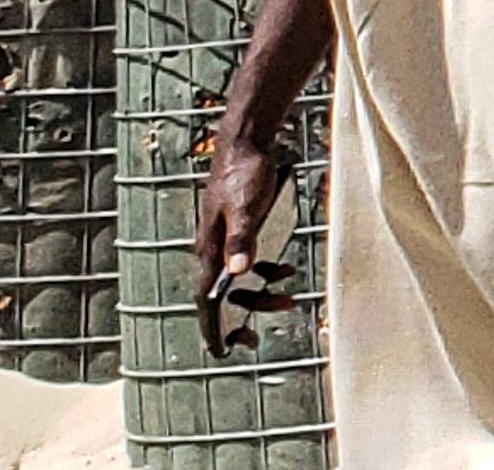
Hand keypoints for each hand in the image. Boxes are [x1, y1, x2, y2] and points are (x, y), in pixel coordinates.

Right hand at [190, 122, 290, 355]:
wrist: (247, 143)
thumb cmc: (243, 173)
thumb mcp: (245, 208)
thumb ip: (243, 239)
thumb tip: (238, 273)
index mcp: (208, 250)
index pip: (205, 299)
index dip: (212, 326)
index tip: (222, 350)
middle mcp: (214, 249)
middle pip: (222, 296)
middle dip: (239, 317)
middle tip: (254, 338)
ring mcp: (228, 240)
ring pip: (239, 281)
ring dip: (260, 295)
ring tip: (287, 302)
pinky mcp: (244, 229)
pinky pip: (252, 261)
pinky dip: (268, 272)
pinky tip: (287, 272)